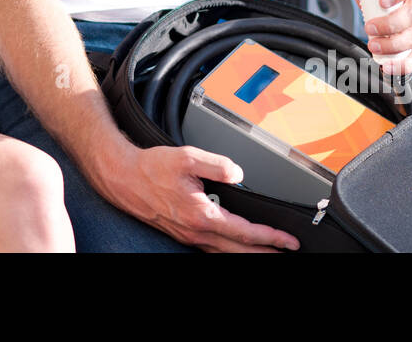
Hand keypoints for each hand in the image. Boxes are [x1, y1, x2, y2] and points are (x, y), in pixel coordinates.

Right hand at [96, 144, 300, 252]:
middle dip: (266, 253)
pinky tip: (234, 245)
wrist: (123, 177)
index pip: (244, 232)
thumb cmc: (152, 167)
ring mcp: (188, 235)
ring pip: (225, 251)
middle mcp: (196, 231)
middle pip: (238, 250)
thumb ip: (217, 165)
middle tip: (287, 252)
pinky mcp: (182, 233)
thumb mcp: (187, 157)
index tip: (288, 241)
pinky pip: (212, 248)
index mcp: (201, 215)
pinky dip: (229, 249)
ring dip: (248, 253)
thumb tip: (238, 173)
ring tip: (267, 252)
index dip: (270, 237)